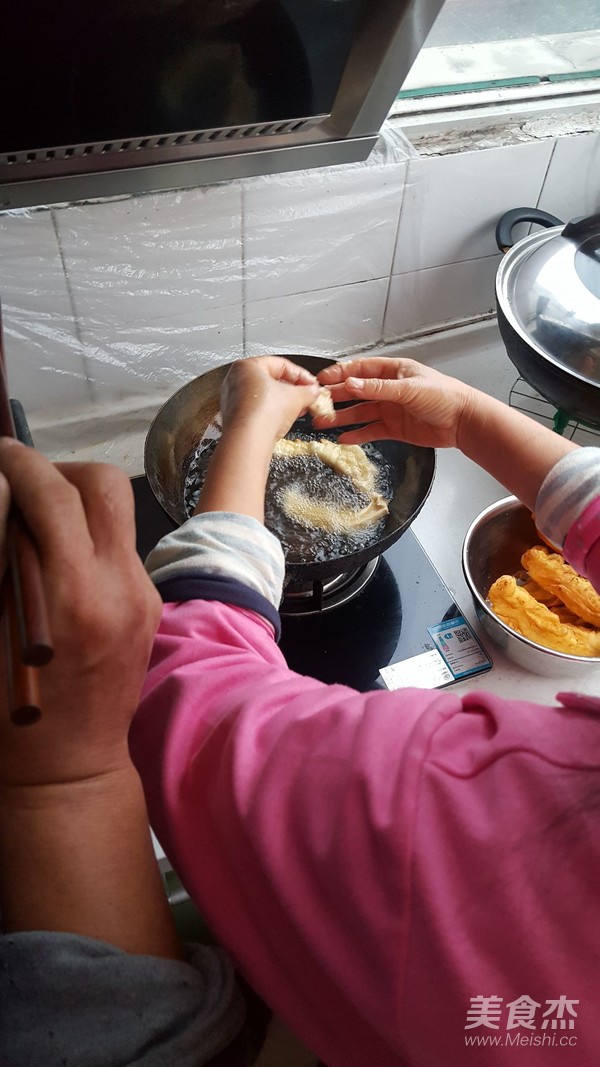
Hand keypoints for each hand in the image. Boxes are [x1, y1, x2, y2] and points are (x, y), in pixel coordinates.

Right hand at [0, 441, 161, 789]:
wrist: (69, 772)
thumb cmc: (8, 717)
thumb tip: (2, 502)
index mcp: (71, 595)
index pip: (51, 494)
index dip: (17, 463)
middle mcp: (118, 584)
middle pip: (100, 485)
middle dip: (54, 472)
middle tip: (17, 486)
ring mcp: (141, 594)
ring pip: (116, 511)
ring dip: (73, 501)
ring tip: (33, 523)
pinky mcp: (148, 605)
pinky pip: (119, 545)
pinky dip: (87, 535)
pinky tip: (57, 561)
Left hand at [220, 356, 319, 444]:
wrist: (248, 440)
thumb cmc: (264, 412)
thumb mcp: (296, 397)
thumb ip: (307, 391)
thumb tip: (312, 391)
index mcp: (247, 366)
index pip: (281, 365)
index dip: (301, 375)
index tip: (311, 384)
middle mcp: (235, 380)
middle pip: (271, 380)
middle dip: (292, 389)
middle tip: (306, 396)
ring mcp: (232, 400)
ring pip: (264, 396)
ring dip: (283, 402)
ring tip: (298, 408)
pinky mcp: (234, 418)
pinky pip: (256, 410)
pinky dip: (270, 413)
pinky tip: (283, 420)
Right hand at [315, 357, 474, 448]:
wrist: (463, 421)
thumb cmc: (443, 396)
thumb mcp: (409, 388)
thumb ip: (378, 387)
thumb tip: (350, 383)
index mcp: (392, 371)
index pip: (360, 370)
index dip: (340, 374)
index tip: (321, 381)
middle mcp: (388, 389)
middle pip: (356, 392)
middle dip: (336, 398)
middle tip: (316, 404)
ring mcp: (390, 409)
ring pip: (360, 412)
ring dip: (342, 418)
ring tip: (322, 423)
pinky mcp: (394, 428)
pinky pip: (371, 430)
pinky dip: (357, 435)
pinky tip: (343, 438)